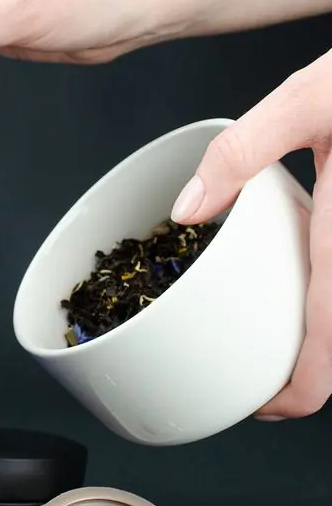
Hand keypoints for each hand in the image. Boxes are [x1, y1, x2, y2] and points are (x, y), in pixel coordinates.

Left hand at [170, 47, 331, 420]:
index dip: (295, 398)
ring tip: (283, 338)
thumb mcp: (309, 99)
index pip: (330, 354)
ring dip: (326, 344)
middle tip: (262, 373)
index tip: (261, 406)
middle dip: (306, 373)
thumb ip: (243, 151)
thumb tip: (188, 209)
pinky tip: (317, 284)